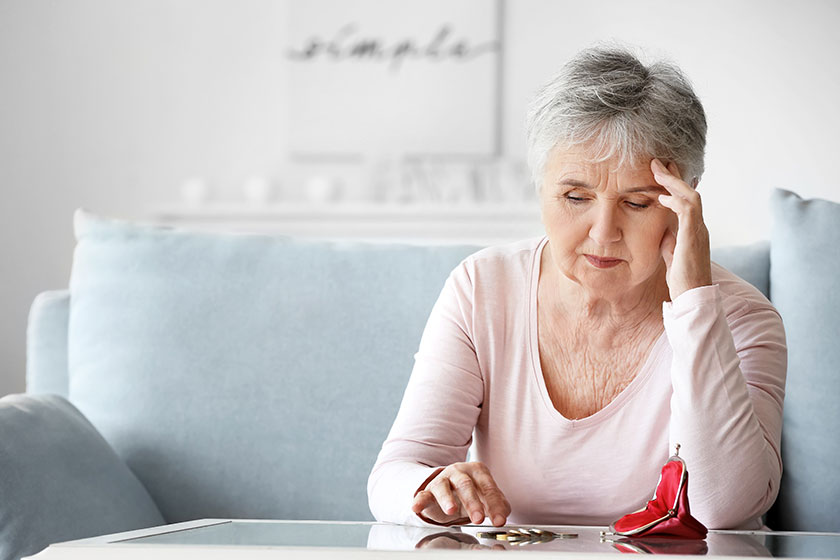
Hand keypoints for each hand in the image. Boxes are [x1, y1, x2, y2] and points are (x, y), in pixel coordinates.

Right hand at [411, 462, 510, 526]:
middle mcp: (459, 471)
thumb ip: (498, 505)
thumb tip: (502, 515)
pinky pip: (423, 494)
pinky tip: (416, 507)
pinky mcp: (428, 490)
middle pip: (466, 485)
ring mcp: (442, 480)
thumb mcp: (486, 498)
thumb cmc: (472, 493)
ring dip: (447, 499)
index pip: (488, 487)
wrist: (449, 489)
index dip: (494, 505)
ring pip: (443, 487)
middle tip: (479, 518)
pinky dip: (419, 500)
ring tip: (451, 511)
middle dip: (473, 502)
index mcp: (477, 471)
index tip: (499, 520)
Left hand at [651, 158, 711, 300]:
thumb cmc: (683, 279)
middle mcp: (699, 227)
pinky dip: (676, 200)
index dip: (674, 186)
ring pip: (691, 197)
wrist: (693, 296)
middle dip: (673, 177)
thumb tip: (663, 231)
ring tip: (658, 170)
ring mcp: (699, 231)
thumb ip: (669, 241)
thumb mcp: (672, 255)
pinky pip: (688, 211)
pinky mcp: (694, 237)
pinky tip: (661, 196)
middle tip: (658, 162)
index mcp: (694, 230)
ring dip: (674, 182)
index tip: (660, 174)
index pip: (686, 201)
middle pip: (690, 193)